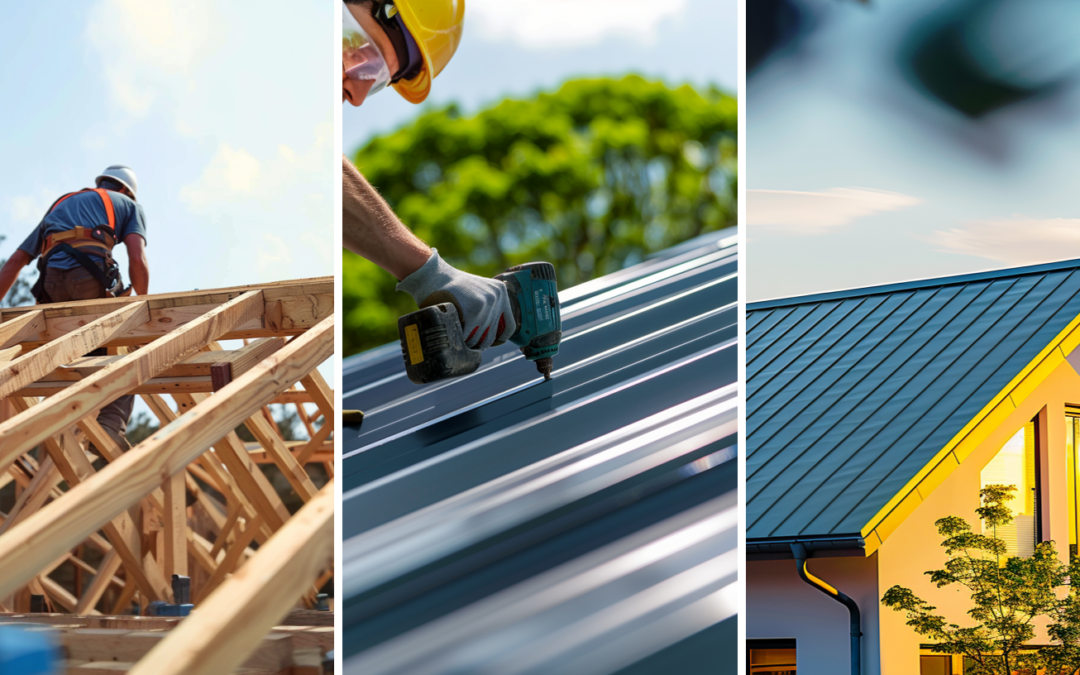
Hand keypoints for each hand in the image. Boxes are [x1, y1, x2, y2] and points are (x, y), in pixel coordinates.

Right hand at [397, 249, 516, 349]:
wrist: (434, 276)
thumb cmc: (452, 289)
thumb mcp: (476, 293)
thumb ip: (487, 308)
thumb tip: (491, 336)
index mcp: (501, 291)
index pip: (510, 325)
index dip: (499, 339)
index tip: (488, 343)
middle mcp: (498, 295)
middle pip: (493, 333)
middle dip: (480, 342)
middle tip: (469, 343)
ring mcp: (487, 301)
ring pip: (481, 336)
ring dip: (470, 342)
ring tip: (461, 340)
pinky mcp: (475, 308)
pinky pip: (470, 334)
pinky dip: (462, 338)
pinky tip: (456, 335)